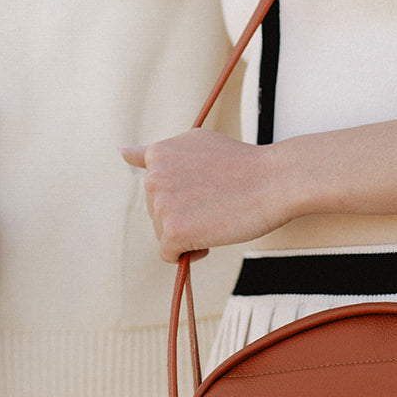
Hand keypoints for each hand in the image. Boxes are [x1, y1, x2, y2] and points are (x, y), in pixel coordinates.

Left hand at [120, 130, 291, 261]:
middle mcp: (153, 177)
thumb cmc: (243, 164)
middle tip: (218, 202)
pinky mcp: (173, 231)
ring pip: (164, 234)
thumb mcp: (196, 142)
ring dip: (188, 233)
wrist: (275, 181)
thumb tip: (121, 152)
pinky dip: (188, 253)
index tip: (199, 189)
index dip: (180, 192)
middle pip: (158, 213)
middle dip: (184, 214)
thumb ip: (161, 152)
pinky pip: (170, 254)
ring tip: (217, 216)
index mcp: (158, 153)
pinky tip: (209, 239)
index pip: (154, 185)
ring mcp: (162, 205)